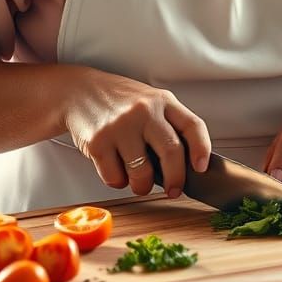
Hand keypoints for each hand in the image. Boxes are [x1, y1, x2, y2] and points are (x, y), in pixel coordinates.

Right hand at [62, 68, 210, 198]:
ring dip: (143, 185)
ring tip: (139, 179)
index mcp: (162, 100)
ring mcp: (120, 126)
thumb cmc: (120, 102)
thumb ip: (168, 124)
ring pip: (142, 174)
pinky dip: (118, 181)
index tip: (201, 168)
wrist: (79, 91)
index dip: (201, 149)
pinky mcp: (97, 142)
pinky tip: (115, 167)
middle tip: (174, 190)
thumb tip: (186, 166)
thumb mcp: (150, 101)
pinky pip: (115, 178)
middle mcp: (143, 111)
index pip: (192, 125)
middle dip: (176, 179)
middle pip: (172, 152)